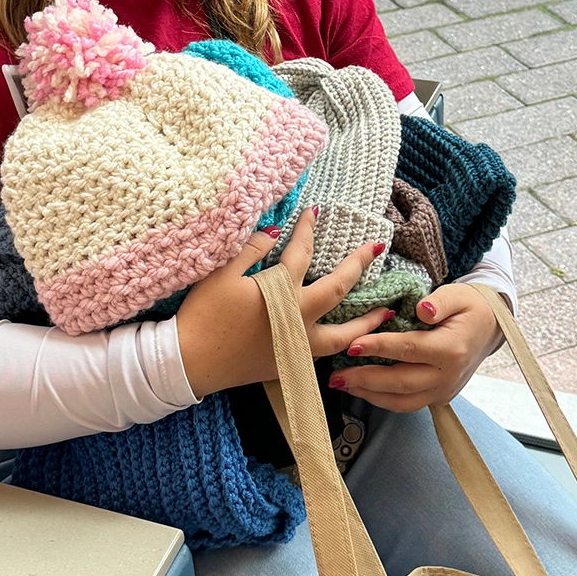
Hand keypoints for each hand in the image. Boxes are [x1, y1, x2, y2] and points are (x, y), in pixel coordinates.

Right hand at [174, 207, 390, 398]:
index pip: (302, 253)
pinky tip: (350, 340)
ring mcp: (296, 346)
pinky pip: (326, 353)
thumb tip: (276, 229)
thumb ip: (251, 248)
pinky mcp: (289, 364)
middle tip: (377, 248)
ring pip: (343, 335)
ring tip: (386, 312)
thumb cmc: (203, 316)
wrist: (190, 364)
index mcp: (281, 293)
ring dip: (367, 321)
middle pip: (338, 289)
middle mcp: (297, 319)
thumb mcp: (221, 274)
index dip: (308, 229)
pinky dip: (345, 344)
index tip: (316, 211)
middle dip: (359, 265)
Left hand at [326, 283, 505, 413]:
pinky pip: (407, 404)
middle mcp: (447, 375)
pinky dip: (382, 400)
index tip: (352, 345)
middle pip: (401, 382)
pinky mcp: (438, 397)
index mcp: (451, 349)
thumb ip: (439, 302)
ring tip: (343, 384)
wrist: (490, 327)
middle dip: (365, 379)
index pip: (409, 349)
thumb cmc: (469, 307)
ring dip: (369, 395)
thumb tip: (422, 310)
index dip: (379, 347)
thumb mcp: (457, 294)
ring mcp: (444, 391)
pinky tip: (362, 390)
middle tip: (336, 374)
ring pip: (402, 401)